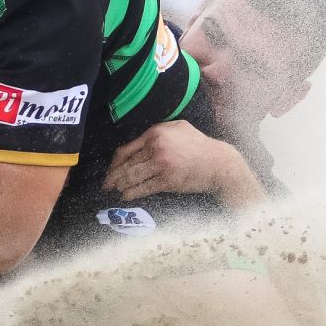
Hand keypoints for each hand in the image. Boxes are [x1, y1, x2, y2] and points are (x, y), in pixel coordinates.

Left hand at [104, 120, 260, 203]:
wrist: (218, 163)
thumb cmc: (199, 145)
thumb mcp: (178, 128)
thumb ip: (158, 131)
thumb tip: (137, 143)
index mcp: (155, 133)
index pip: (126, 150)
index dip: (115, 163)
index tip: (111, 171)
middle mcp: (156, 147)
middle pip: (127, 165)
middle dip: (114, 177)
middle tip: (107, 185)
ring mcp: (161, 165)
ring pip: (132, 177)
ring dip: (120, 185)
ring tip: (115, 190)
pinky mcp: (167, 180)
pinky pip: (143, 188)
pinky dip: (132, 193)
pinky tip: (126, 196)